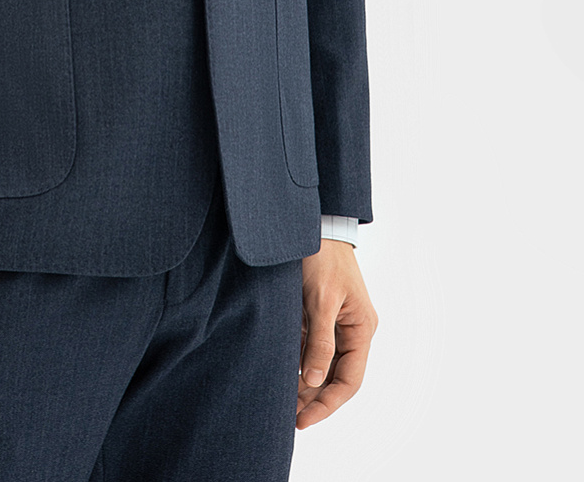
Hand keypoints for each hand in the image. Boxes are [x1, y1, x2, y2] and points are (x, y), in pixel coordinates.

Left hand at [296, 239, 377, 429]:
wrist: (314, 222)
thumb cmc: (322, 256)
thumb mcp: (321, 299)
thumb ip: (319, 341)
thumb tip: (312, 381)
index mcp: (361, 329)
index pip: (348, 380)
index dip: (327, 404)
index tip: (303, 420)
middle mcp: (351, 330)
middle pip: (335, 377)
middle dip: (314, 399)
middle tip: (288, 417)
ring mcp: (334, 322)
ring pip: (321, 365)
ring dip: (304, 384)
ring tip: (281, 403)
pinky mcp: (317, 313)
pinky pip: (309, 347)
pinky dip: (297, 363)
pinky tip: (280, 374)